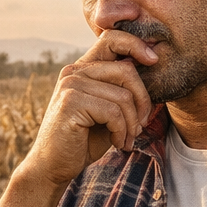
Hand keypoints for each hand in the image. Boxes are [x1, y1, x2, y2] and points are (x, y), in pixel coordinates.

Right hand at [21, 30, 157, 188]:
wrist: (52, 167)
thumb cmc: (83, 141)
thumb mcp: (107, 111)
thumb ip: (120, 90)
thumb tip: (151, 67)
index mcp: (82, 69)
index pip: (111, 39)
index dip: (136, 44)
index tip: (153, 60)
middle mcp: (74, 72)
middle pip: (126, 70)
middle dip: (143, 100)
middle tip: (141, 125)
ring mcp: (70, 85)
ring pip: (123, 96)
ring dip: (132, 123)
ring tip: (127, 140)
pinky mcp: (71, 103)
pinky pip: (113, 112)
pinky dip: (122, 131)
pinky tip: (118, 143)